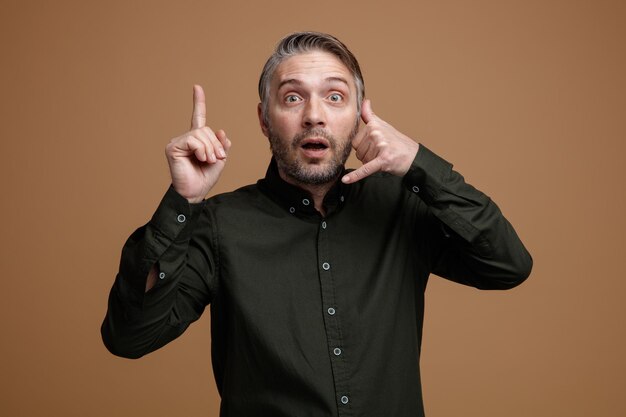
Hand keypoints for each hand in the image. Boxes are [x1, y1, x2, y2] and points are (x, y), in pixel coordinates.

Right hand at [165, 85, 230, 202]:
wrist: (195, 192)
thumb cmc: (205, 178)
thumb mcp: (219, 160)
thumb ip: (222, 145)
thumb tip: (221, 131)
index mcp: (197, 140)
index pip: (198, 117)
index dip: (198, 102)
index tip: (197, 87)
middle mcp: (186, 138)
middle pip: (206, 129)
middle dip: (215, 144)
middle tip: (216, 158)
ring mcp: (178, 142)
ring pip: (200, 134)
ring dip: (210, 149)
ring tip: (208, 160)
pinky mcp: (172, 147)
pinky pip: (192, 140)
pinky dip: (201, 149)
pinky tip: (200, 158)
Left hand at [341, 99, 418, 183]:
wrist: (414, 157)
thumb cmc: (397, 143)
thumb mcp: (383, 126)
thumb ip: (370, 115)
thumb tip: (364, 101)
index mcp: (374, 126)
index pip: (355, 141)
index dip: (363, 147)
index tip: (374, 146)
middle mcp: (376, 134)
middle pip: (358, 152)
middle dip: (367, 156)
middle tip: (381, 153)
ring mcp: (380, 147)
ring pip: (363, 161)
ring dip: (371, 163)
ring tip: (383, 158)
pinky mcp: (383, 160)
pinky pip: (365, 169)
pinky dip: (355, 176)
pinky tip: (346, 180)